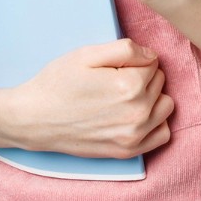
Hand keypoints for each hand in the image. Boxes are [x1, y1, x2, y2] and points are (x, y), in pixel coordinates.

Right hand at [9, 39, 174, 157]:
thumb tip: (152, 56)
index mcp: (129, 85)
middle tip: (114, 79)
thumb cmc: (58, 83)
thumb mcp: (86, 54)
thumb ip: (125, 48)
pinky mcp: (128, 152)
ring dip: (152, 97)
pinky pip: (162, 134)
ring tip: (125, 96)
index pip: (153, 61)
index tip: (114, 65)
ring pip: (166, 105)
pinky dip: (154, 122)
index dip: (134, 59)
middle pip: (160, 82)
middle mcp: (137, 113)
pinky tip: (134, 115)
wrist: (34, 119)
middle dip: (143, 76)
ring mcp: (134, 136)